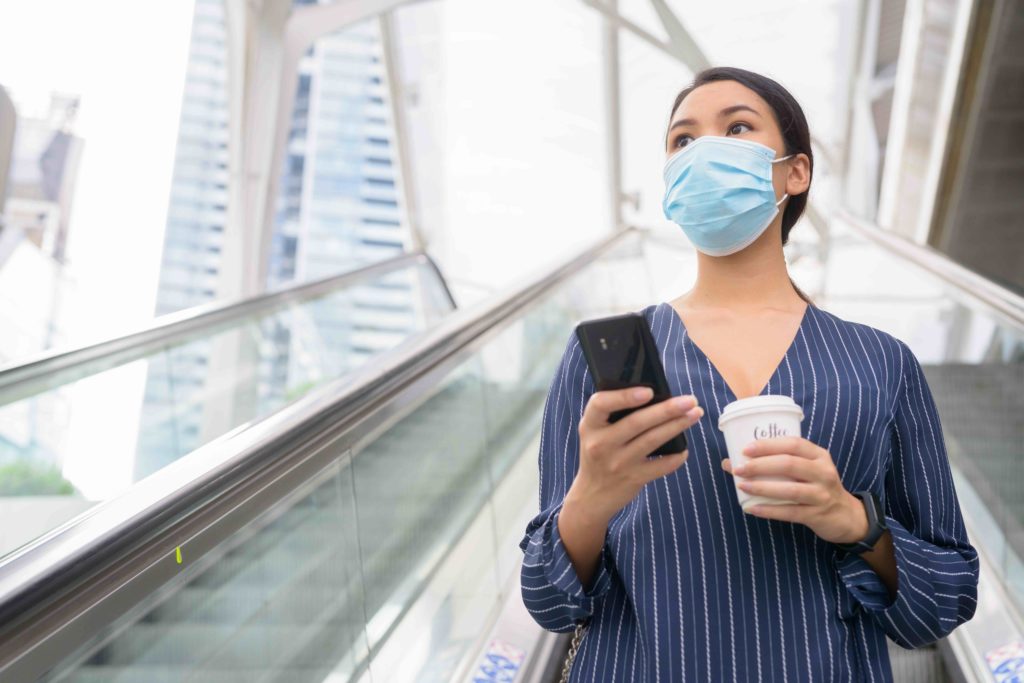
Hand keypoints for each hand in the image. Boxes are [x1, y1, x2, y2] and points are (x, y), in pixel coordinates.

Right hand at [568, 386, 703, 522]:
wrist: (592, 494)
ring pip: (651, 440)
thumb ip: (612, 413)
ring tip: (695, 414)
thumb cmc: (598, 452)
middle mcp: (601, 444)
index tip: (649, 391)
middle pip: (636, 422)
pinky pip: (660, 466)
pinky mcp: (633, 479)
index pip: (601, 404)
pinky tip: (684, 449)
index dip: (624, 396)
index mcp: (590, 425)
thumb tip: (653, 393)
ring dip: (676, 426)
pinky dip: (675, 457)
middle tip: (690, 400)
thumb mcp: (594, 430)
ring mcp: (618, 463)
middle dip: (667, 409)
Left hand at [720, 436, 868, 544]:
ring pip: (790, 490)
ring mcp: (822, 495)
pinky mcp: (817, 515)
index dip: (768, 445)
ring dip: (763, 487)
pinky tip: (751, 508)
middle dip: (761, 465)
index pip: (793, 444)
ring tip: (742, 486)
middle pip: (790, 464)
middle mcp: (823, 472)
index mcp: (818, 455)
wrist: (846, 515)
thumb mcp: (806, 468)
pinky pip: (789, 512)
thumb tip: (730, 462)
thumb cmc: (816, 486)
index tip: (746, 449)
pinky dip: (769, 510)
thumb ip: (776, 462)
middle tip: (739, 469)